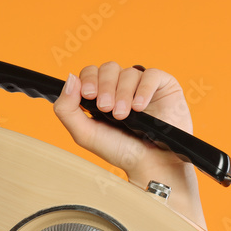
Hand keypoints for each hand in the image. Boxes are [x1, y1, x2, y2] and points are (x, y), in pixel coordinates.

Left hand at [53, 62, 192, 182]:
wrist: (148, 162)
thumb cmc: (118, 150)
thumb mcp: (84, 134)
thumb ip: (67, 109)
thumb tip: (70, 78)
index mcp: (100, 95)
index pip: (90, 72)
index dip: (88, 79)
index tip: (89, 95)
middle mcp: (121, 87)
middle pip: (108, 68)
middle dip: (105, 87)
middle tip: (106, 108)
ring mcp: (142, 85)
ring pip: (128, 72)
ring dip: (123, 94)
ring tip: (123, 116)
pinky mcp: (163, 86)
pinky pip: (152, 75)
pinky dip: (143, 90)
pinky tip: (139, 108)